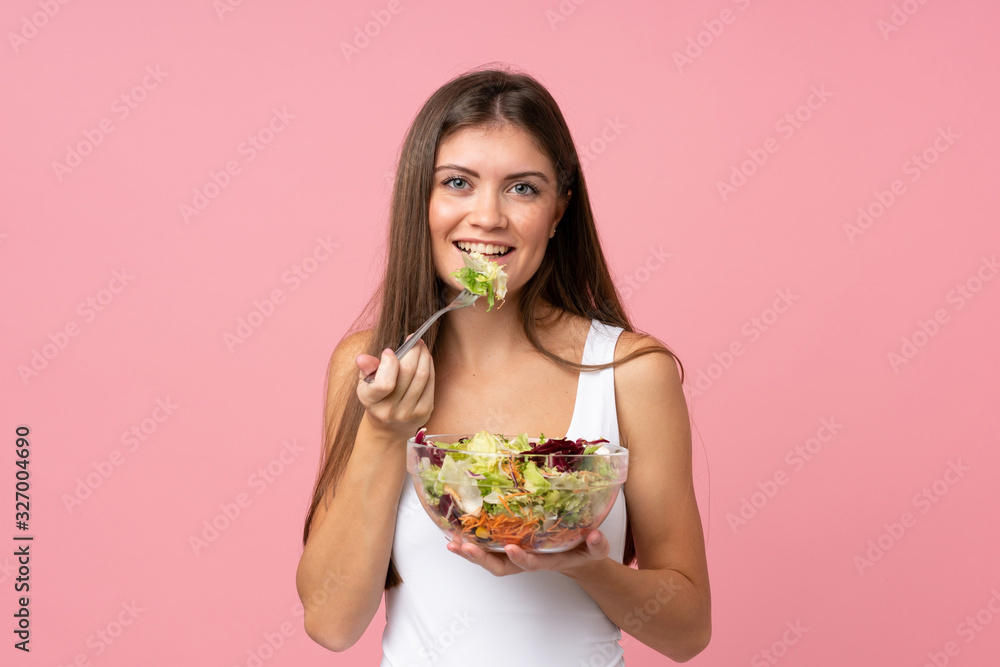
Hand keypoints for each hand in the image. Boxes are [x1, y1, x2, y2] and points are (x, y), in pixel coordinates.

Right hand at [355, 339, 433, 437]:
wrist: (388, 427)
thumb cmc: (377, 398)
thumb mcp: (366, 384)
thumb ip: (367, 369)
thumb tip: (362, 358)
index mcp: (372, 402)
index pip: (384, 383)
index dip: (389, 363)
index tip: (389, 351)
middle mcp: (390, 411)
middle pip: (408, 373)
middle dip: (413, 351)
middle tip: (414, 339)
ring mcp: (409, 413)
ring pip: (422, 376)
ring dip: (424, 356)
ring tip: (421, 345)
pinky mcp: (424, 413)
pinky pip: (430, 383)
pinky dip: (430, 367)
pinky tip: (426, 358)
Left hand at [444, 529, 609, 576]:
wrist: (578, 557)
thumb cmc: (585, 551)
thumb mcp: (596, 549)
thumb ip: (598, 544)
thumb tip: (595, 535)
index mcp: (547, 560)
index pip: (532, 563)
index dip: (521, 558)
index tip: (511, 548)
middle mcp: (527, 560)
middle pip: (501, 566)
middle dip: (482, 559)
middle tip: (465, 548)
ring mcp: (516, 556)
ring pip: (490, 560)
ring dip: (471, 553)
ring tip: (452, 544)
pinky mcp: (510, 547)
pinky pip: (488, 549)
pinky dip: (471, 544)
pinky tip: (456, 535)